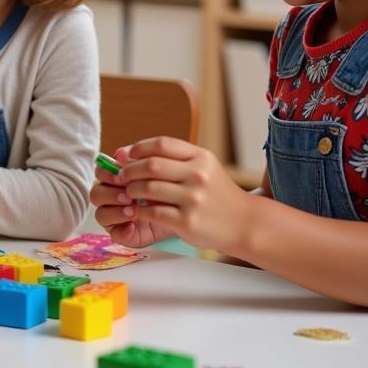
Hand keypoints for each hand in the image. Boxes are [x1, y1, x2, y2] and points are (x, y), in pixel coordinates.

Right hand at [91, 145, 174, 247]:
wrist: (185, 211)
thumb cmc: (168, 188)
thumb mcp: (157, 173)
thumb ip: (140, 162)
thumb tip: (121, 153)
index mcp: (115, 179)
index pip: (100, 173)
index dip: (107, 173)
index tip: (122, 174)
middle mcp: (111, 197)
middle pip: (96, 193)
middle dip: (110, 193)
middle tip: (128, 195)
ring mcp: (115, 216)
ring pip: (101, 214)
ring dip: (115, 211)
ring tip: (133, 210)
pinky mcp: (123, 233)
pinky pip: (114, 233)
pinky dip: (122, 229)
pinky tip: (133, 225)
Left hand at [106, 137, 253, 253]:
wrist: (245, 223)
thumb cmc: (216, 194)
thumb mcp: (203, 168)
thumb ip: (172, 158)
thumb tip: (126, 152)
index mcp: (201, 158)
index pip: (162, 144)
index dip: (138, 148)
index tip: (128, 156)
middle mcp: (198, 175)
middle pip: (151, 165)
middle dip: (130, 170)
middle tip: (122, 177)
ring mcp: (193, 199)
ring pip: (148, 188)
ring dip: (131, 189)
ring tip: (129, 192)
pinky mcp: (187, 221)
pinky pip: (153, 211)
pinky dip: (140, 209)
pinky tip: (138, 209)